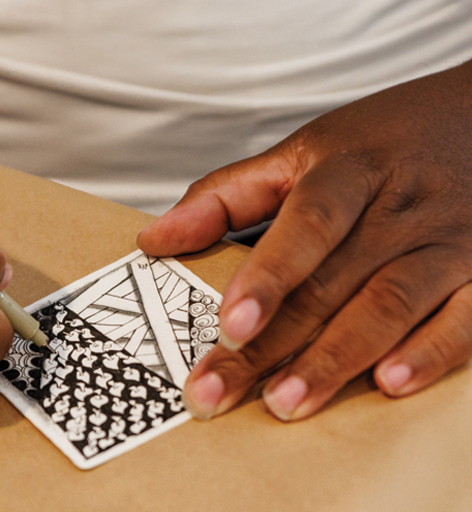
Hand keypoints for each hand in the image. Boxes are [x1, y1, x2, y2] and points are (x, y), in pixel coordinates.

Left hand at [138, 61, 471, 420]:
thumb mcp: (303, 150)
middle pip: (329, 283)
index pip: (307, 224)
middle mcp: (397, 209)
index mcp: (347, 172)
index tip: (227, 326)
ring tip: (285, 403)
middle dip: (272, 345)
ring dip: (336, 361)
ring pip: (389, 307)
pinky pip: (465, 319)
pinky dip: (431, 352)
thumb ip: (227, 194)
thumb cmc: (384, 141)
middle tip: (218, 392)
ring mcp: (446, 243)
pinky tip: (389, 385)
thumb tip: (154, 239)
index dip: (268, 276)